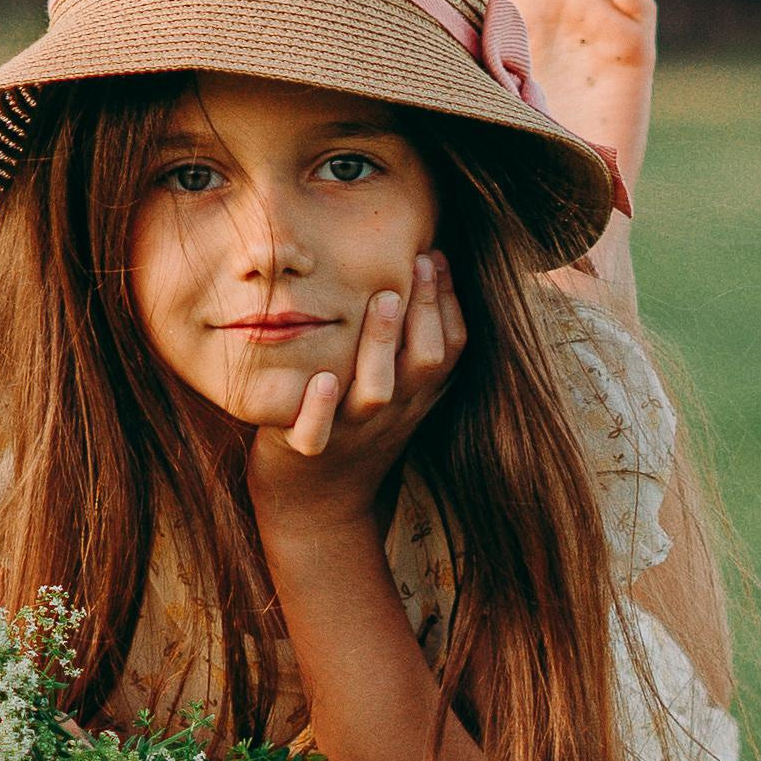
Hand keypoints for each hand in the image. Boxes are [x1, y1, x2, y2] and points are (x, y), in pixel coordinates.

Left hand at [244, 250, 466, 553]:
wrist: (315, 506)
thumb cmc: (351, 429)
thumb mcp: (393, 390)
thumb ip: (407, 344)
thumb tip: (420, 269)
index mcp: (414, 395)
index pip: (450, 347)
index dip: (449, 303)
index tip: (436, 255)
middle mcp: (391, 412)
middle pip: (424, 362)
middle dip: (427, 310)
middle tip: (420, 260)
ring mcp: (352, 433)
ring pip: (377, 391)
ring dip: (383, 344)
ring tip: (384, 299)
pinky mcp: (309, 452)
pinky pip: (317, 435)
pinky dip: (319, 410)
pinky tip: (320, 381)